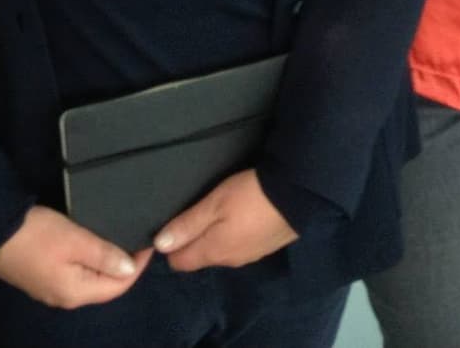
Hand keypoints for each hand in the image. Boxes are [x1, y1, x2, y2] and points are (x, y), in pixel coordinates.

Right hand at [0, 205, 150, 308]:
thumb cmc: (37, 235)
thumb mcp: (75, 240)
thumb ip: (104, 255)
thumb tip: (130, 269)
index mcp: (76, 292)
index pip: (118, 286)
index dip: (137, 266)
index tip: (148, 243)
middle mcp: (66, 297)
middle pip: (106, 286)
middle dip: (125, 266)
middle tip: (136, 239)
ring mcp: (53, 289)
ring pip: (92, 279)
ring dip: (108, 262)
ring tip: (120, 239)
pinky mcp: (44, 278)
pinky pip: (77, 274)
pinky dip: (91, 261)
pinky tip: (95, 245)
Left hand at [154, 168, 296, 271]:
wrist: (299, 196)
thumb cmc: (250, 196)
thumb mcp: (214, 204)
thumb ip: (186, 225)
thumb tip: (160, 245)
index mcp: (213, 252)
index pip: (179, 263)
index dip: (170, 247)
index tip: (169, 226)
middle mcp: (229, 260)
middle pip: (199, 257)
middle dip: (190, 242)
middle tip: (189, 213)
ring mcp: (249, 256)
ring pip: (219, 252)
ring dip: (211, 237)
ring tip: (213, 212)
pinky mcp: (264, 248)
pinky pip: (237, 246)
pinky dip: (231, 235)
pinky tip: (237, 217)